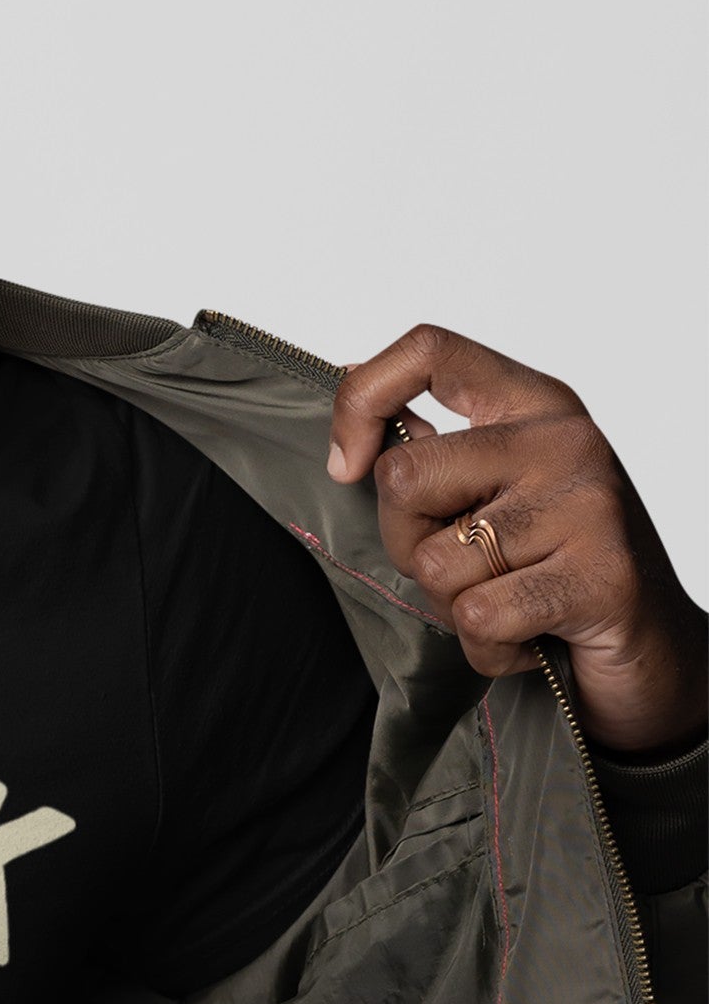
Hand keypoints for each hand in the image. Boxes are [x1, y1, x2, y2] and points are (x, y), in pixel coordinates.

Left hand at [329, 325, 706, 756]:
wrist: (656, 652)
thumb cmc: (555, 572)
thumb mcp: (493, 496)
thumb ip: (434, 457)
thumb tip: (355, 418)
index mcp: (535, 406)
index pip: (431, 352)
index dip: (362, 401)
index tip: (346, 463)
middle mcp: (566, 441)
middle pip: (403, 477)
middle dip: (407, 543)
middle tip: (467, 568)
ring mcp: (589, 505)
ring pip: (434, 560)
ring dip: (454, 605)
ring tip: (511, 603)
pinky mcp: (602, 578)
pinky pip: (479, 617)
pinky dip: (488, 648)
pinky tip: (531, 638)